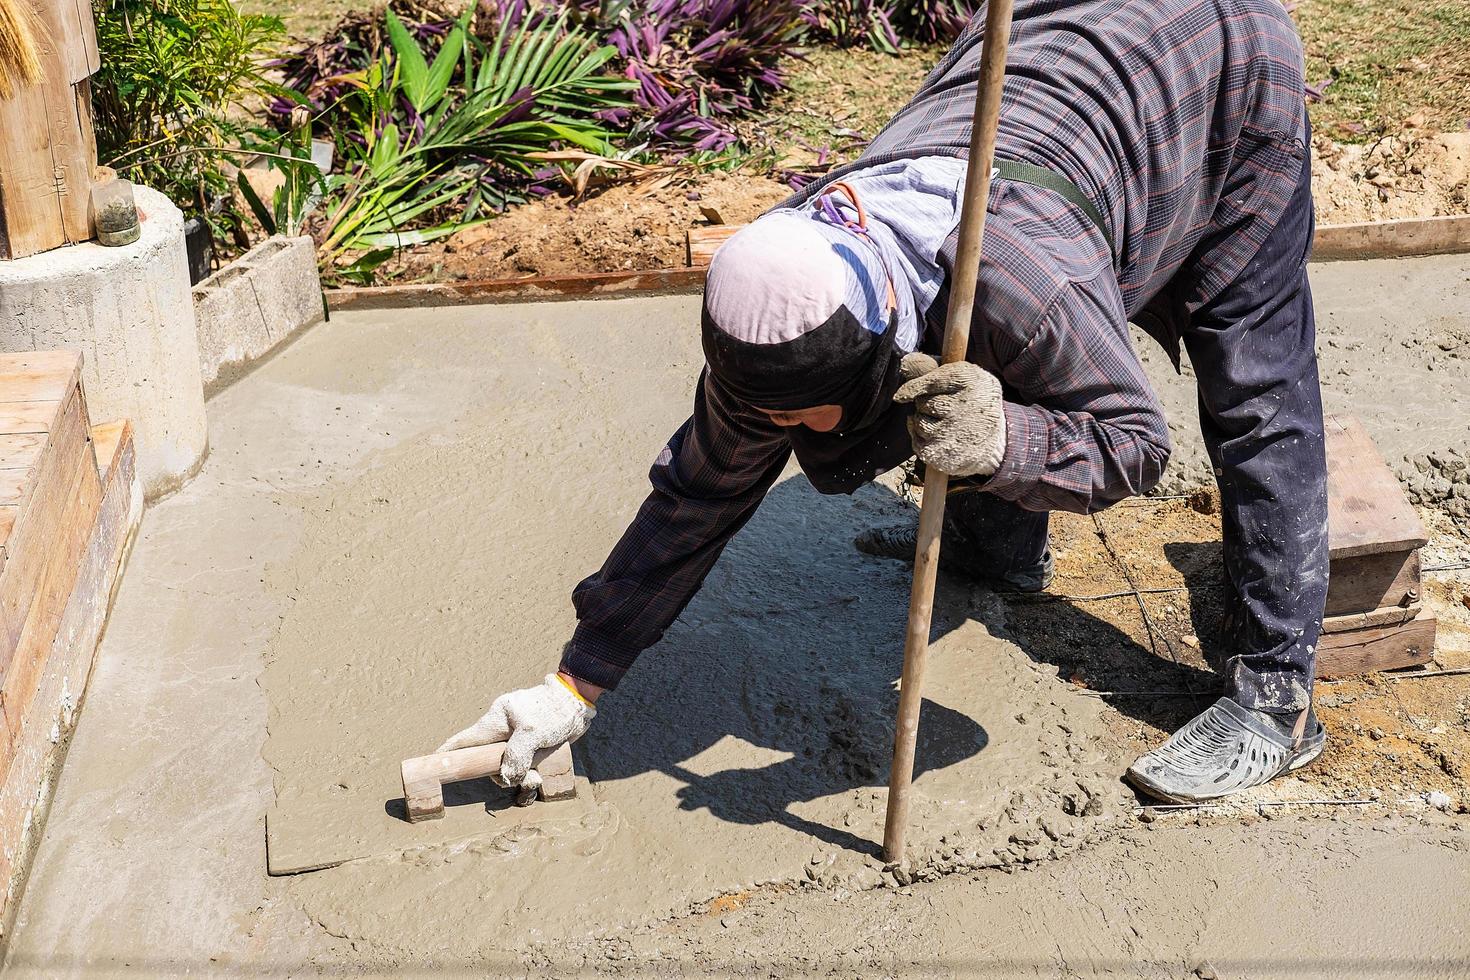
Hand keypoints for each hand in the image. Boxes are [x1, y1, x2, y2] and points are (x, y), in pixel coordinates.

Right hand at [435, 673, 595, 802]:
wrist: (578, 702)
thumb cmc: (553, 711)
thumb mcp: (533, 734)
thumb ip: (515, 757)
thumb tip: (505, 777)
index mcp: (496, 719)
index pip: (466, 739)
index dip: (449, 752)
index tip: (434, 762)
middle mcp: (503, 729)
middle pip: (488, 760)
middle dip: (502, 774)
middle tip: (524, 779)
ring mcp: (517, 736)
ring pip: (507, 764)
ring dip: (520, 775)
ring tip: (537, 777)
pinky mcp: (530, 743)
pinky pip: (522, 764)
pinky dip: (529, 772)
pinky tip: (541, 775)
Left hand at [892, 352, 1006, 477]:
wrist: (997, 440)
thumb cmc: (974, 401)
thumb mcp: (966, 376)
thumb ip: (936, 368)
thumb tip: (905, 362)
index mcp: (968, 379)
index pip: (930, 381)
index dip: (913, 387)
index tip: (901, 395)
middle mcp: (961, 405)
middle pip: (922, 402)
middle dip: (926, 404)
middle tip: (945, 409)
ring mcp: (951, 431)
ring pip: (919, 421)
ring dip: (925, 422)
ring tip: (946, 424)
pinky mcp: (941, 453)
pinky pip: (917, 442)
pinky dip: (922, 439)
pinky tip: (939, 438)